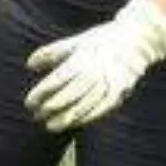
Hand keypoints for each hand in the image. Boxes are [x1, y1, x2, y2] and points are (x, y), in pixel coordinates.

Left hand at [23, 0, 165, 131]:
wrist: (136, 39)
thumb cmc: (100, 41)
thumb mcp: (75, 42)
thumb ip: (51, 53)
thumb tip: (29, 64)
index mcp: (82, 58)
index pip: (58, 79)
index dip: (42, 92)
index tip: (29, 103)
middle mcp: (95, 71)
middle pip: (70, 94)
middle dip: (52, 107)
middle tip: (37, 116)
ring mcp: (109, 82)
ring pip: (85, 104)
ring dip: (66, 118)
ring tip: (50, 126)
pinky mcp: (119, 91)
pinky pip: (102, 108)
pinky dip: (86, 118)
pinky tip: (73, 124)